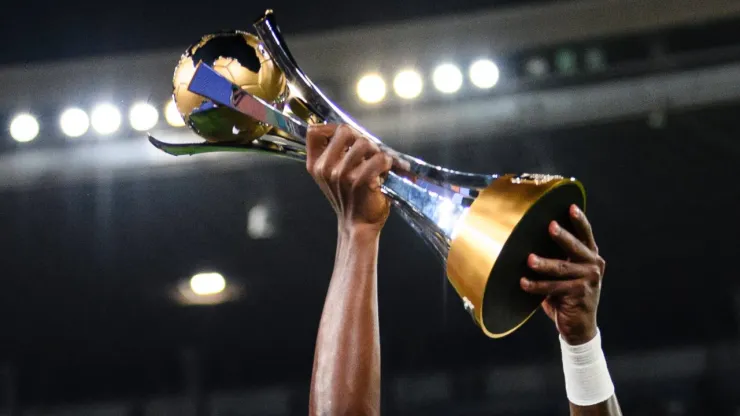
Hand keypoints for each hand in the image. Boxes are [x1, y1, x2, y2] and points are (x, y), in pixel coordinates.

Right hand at [306, 124, 392, 232]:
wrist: (358, 224)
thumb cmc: (349, 198)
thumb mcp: (331, 175)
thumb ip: (333, 153)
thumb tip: (349, 129)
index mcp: (316, 165)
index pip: (314, 131)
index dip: (333, 128)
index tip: (347, 137)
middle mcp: (325, 168)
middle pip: (344, 130)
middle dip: (361, 138)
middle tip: (368, 153)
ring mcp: (342, 175)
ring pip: (364, 143)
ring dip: (376, 151)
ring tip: (377, 165)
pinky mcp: (360, 181)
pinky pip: (380, 158)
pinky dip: (388, 163)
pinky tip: (385, 173)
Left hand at [520, 205, 605, 344]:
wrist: (579, 327)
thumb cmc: (567, 295)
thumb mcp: (566, 274)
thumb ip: (559, 258)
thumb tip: (533, 241)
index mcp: (590, 256)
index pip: (586, 235)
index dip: (579, 220)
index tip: (571, 207)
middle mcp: (593, 266)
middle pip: (575, 247)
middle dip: (562, 236)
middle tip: (550, 226)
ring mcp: (589, 280)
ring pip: (562, 268)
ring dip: (543, 264)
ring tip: (529, 259)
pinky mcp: (579, 294)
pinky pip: (553, 288)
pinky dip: (536, 286)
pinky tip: (523, 282)